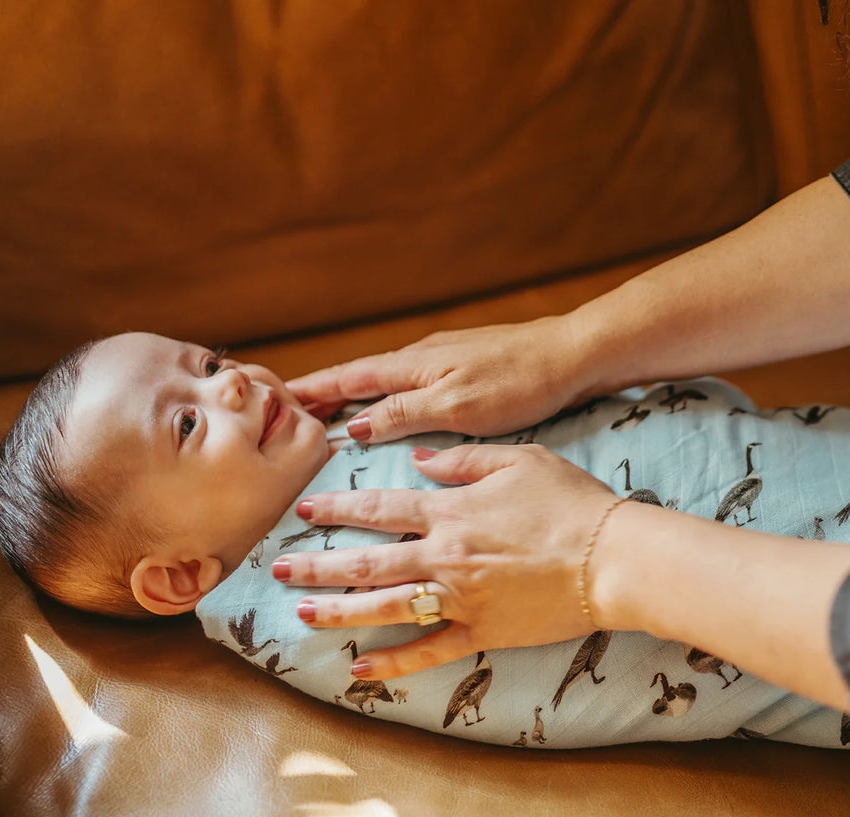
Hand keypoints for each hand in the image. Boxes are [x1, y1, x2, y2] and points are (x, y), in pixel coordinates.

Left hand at [271, 444, 619, 678]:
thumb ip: (465, 458)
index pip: (379, 509)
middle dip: (318, 565)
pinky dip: (391, 664)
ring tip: (301, 613)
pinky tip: (358, 670)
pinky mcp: (480, 632)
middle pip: (366, 561)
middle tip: (279, 569)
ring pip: (383, 607)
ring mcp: (459, 599)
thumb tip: (421, 461)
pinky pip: (427, 651)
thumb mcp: (520, 459)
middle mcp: (444, 556)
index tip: (305, 510)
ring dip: (338, 612)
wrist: (612, 558)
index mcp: (450, 511)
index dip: (337, 507)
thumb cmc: (572, 502)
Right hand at [285, 316, 589, 441]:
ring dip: (354, 396)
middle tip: (291, 412)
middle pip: (361, 377)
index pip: (349, 378)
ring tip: (330, 416)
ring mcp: (444, 360)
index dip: (313, 390)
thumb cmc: (517, 381)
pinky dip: (387, 398)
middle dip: (325, 393)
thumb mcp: (455, 405)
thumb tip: (355, 426)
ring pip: (385, 381)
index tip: (278, 399)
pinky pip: (410, 384)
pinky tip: (392, 411)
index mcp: (413, 365)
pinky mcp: (465, 369)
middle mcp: (422, 357)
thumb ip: (403, 414)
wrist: (571, 357)